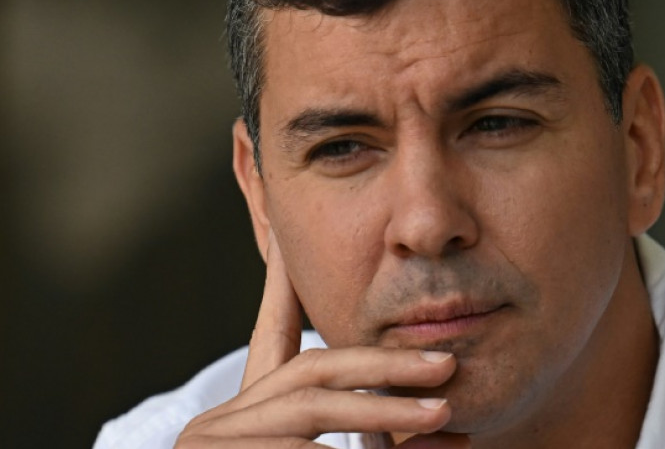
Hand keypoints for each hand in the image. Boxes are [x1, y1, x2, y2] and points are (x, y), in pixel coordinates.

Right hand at [175, 230, 470, 447]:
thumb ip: (335, 427)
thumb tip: (395, 419)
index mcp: (243, 414)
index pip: (270, 333)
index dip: (286, 281)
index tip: (300, 236)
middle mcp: (219, 426)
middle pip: (307, 373)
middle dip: (380, 366)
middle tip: (445, 368)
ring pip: (307, 413)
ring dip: (380, 411)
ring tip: (440, 412)